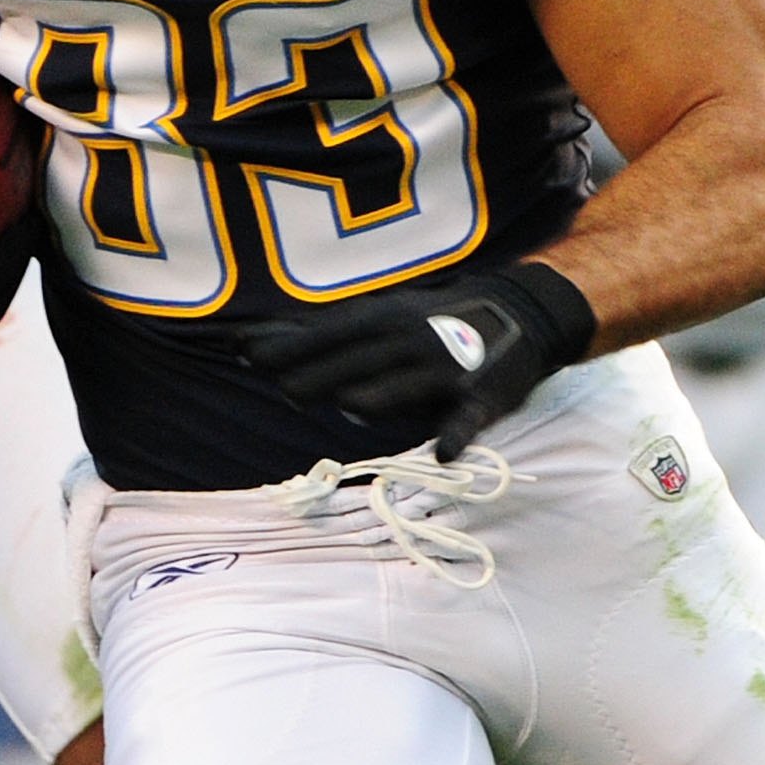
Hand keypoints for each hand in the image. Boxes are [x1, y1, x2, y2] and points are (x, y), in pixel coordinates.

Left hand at [243, 261, 595, 461]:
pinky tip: (445, 453)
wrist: (519, 312)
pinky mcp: (481, 398)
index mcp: (382, 320)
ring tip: (353, 404)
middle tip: (286, 388)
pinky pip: (468, 420)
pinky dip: (457, 435)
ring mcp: (446, 369)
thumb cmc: (429, 321)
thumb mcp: (380, 316)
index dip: (290, 343)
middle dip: (325, 371)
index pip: (327, 333)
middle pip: (359, 359)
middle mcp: (410, 340)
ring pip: (408, 384)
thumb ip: (322, 336)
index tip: (246, 353)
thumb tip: (248, 343)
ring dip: (383, 394)